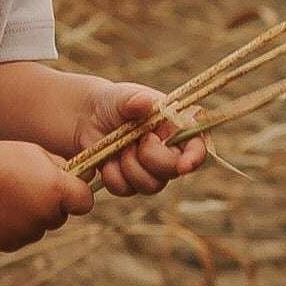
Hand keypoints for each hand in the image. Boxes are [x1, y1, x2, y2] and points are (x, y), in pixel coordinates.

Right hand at [0, 141, 94, 251]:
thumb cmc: (1, 160)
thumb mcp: (36, 153)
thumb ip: (61, 168)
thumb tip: (77, 177)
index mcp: (58, 190)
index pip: (85, 202)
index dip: (77, 196)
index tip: (67, 190)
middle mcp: (47, 215)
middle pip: (60, 216)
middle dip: (50, 206)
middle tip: (26, 188)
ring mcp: (28, 233)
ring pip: (39, 228)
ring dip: (30, 217)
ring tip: (7, 198)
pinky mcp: (11, 244)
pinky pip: (19, 237)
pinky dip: (12, 228)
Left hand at [73, 81, 206, 196]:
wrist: (88, 118)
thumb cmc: (114, 102)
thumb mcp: (123, 96)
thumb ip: (135, 99)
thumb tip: (145, 102)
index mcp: (177, 129)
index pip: (197, 147)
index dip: (194, 158)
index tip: (184, 165)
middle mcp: (169, 153)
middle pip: (173, 171)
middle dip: (151, 158)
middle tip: (138, 139)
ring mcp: (151, 171)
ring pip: (150, 185)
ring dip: (130, 166)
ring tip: (119, 147)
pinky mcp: (130, 183)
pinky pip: (125, 189)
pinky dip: (112, 174)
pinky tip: (107, 159)